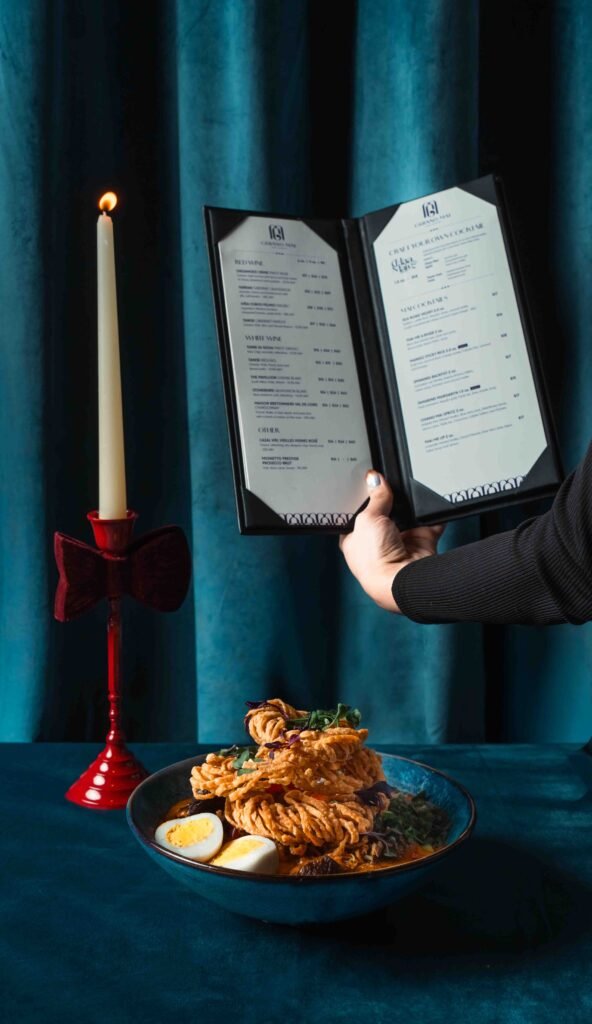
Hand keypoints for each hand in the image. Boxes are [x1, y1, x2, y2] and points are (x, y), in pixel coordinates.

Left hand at [339, 471, 444, 611]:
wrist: (403, 579)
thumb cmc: (374, 558)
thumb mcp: (367, 519)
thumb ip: (374, 498)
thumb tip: (374, 478)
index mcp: (356, 540)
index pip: (357, 515)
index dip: (362, 499)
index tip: (368, 481)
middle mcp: (378, 541)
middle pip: (384, 512)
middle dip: (389, 500)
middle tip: (390, 482)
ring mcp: (401, 542)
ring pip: (407, 516)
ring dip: (409, 506)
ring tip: (408, 489)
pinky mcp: (422, 541)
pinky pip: (429, 522)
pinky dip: (432, 514)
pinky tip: (429, 501)